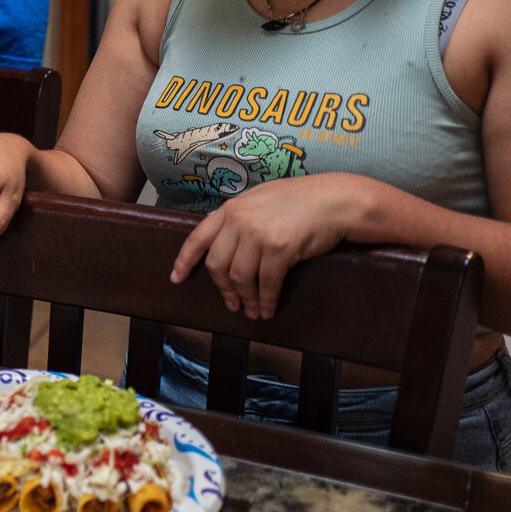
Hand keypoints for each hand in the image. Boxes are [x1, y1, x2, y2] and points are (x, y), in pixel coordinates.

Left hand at [170, 174, 366, 318]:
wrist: (335, 199)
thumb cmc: (301, 201)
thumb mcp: (260, 201)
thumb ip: (239, 219)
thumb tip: (225, 244)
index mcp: (231, 208)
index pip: (198, 237)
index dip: (185, 260)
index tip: (176, 278)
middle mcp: (239, 219)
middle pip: (218, 264)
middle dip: (223, 289)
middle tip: (231, 304)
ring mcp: (258, 233)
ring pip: (240, 277)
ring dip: (246, 300)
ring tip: (252, 312)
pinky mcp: (279, 248)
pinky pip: (266, 282)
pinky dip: (265, 300)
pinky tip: (268, 309)